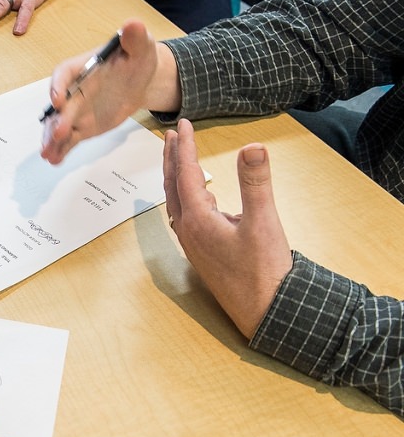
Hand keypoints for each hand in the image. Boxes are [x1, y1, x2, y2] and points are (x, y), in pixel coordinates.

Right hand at [41, 19, 164, 164]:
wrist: (139, 80)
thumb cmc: (136, 58)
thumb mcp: (140, 46)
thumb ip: (134, 38)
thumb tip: (133, 24)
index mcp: (81, 67)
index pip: (64, 74)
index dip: (58, 86)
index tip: (58, 100)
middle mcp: (73, 90)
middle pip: (60, 106)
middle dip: (57, 120)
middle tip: (57, 133)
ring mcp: (76, 111)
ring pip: (60, 125)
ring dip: (52, 139)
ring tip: (48, 154)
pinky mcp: (82, 127)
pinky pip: (70, 139)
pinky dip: (62, 149)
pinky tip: (55, 161)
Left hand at [164, 119, 292, 336]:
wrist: (266, 312)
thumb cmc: (264, 271)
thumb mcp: (264, 223)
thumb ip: (256, 183)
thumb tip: (252, 146)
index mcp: (197, 220)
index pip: (186, 174)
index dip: (184, 147)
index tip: (183, 124)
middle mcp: (188, 231)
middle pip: (173, 187)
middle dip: (172, 159)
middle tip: (171, 135)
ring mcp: (193, 244)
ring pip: (178, 202)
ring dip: (178, 178)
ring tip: (180, 158)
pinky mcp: (203, 254)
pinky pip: (187, 217)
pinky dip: (188, 198)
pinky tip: (202, 199)